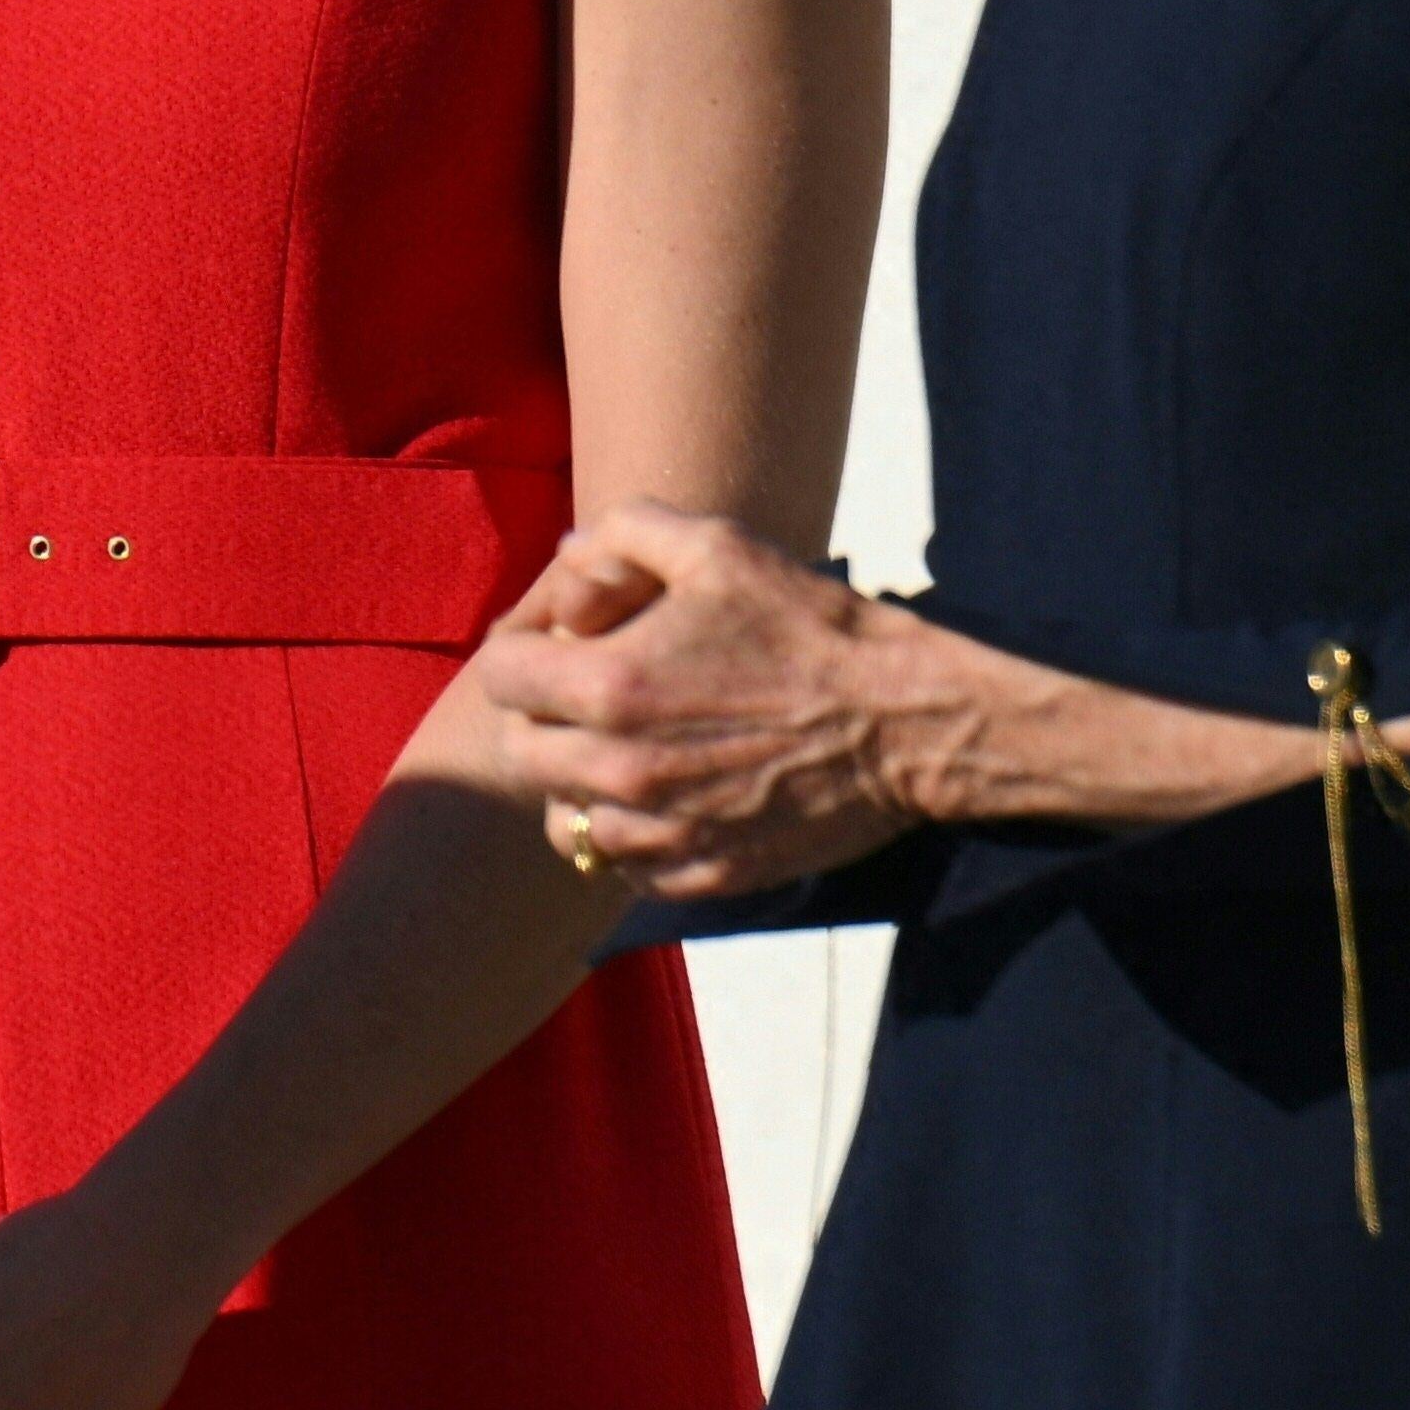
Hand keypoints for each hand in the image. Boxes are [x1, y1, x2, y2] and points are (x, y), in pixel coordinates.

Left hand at [470, 502, 923, 901]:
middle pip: (523, 751)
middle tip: (592, 695)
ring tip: (626, 752)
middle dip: (544, 715)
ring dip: (581, 784)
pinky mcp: (705, 874)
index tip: (560, 645)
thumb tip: (569, 557)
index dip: (523, 651)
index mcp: (612, 688)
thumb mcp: (717, 548)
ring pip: (567, 821)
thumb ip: (623, 535)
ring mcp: (663, 832)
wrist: (909, 720)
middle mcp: (623, 771)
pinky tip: (669, 797)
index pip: (500, 677)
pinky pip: (628, 866)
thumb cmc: (813, 627)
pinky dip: (633, 835)